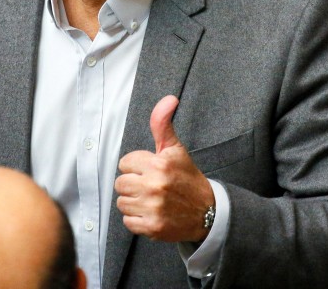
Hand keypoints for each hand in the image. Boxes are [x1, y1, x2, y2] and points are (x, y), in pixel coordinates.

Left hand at [115, 95, 214, 242]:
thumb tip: (169, 98)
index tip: (150, 171)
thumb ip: (163, 124)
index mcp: (159, 164)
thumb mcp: (175, 149)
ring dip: (134, 202)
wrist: (207, 212)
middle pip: (120, 183)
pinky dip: (137, 220)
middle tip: (150, 186)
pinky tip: (151, 213)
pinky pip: (128, 222)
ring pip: (122, 202)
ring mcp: (153, 208)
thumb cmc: (187, 178)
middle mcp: (155, 185)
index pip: (125, 163)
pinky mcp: (152, 227)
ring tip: (151, 200)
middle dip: (133, 184)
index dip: (136, 167)